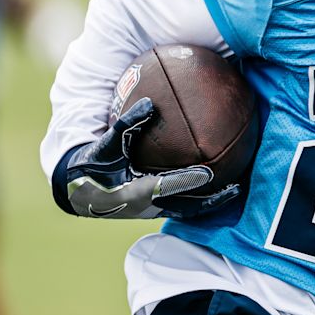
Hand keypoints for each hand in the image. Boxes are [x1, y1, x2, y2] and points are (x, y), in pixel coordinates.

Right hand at [57, 98, 239, 218]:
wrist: (78, 190)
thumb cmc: (92, 165)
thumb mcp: (105, 145)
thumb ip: (126, 124)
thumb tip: (149, 103)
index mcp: (134, 191)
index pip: (166, 186)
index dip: (187, 181)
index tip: (208, 173)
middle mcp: (147, 206)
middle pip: (185, 206)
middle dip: (210, 200)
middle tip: (236, 188)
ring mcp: (151, 211)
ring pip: (187, 209)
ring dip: (210, 202)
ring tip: (234, 190)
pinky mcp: (153, 210)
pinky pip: (181, 205)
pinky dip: (199, 197)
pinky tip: (216, 183)